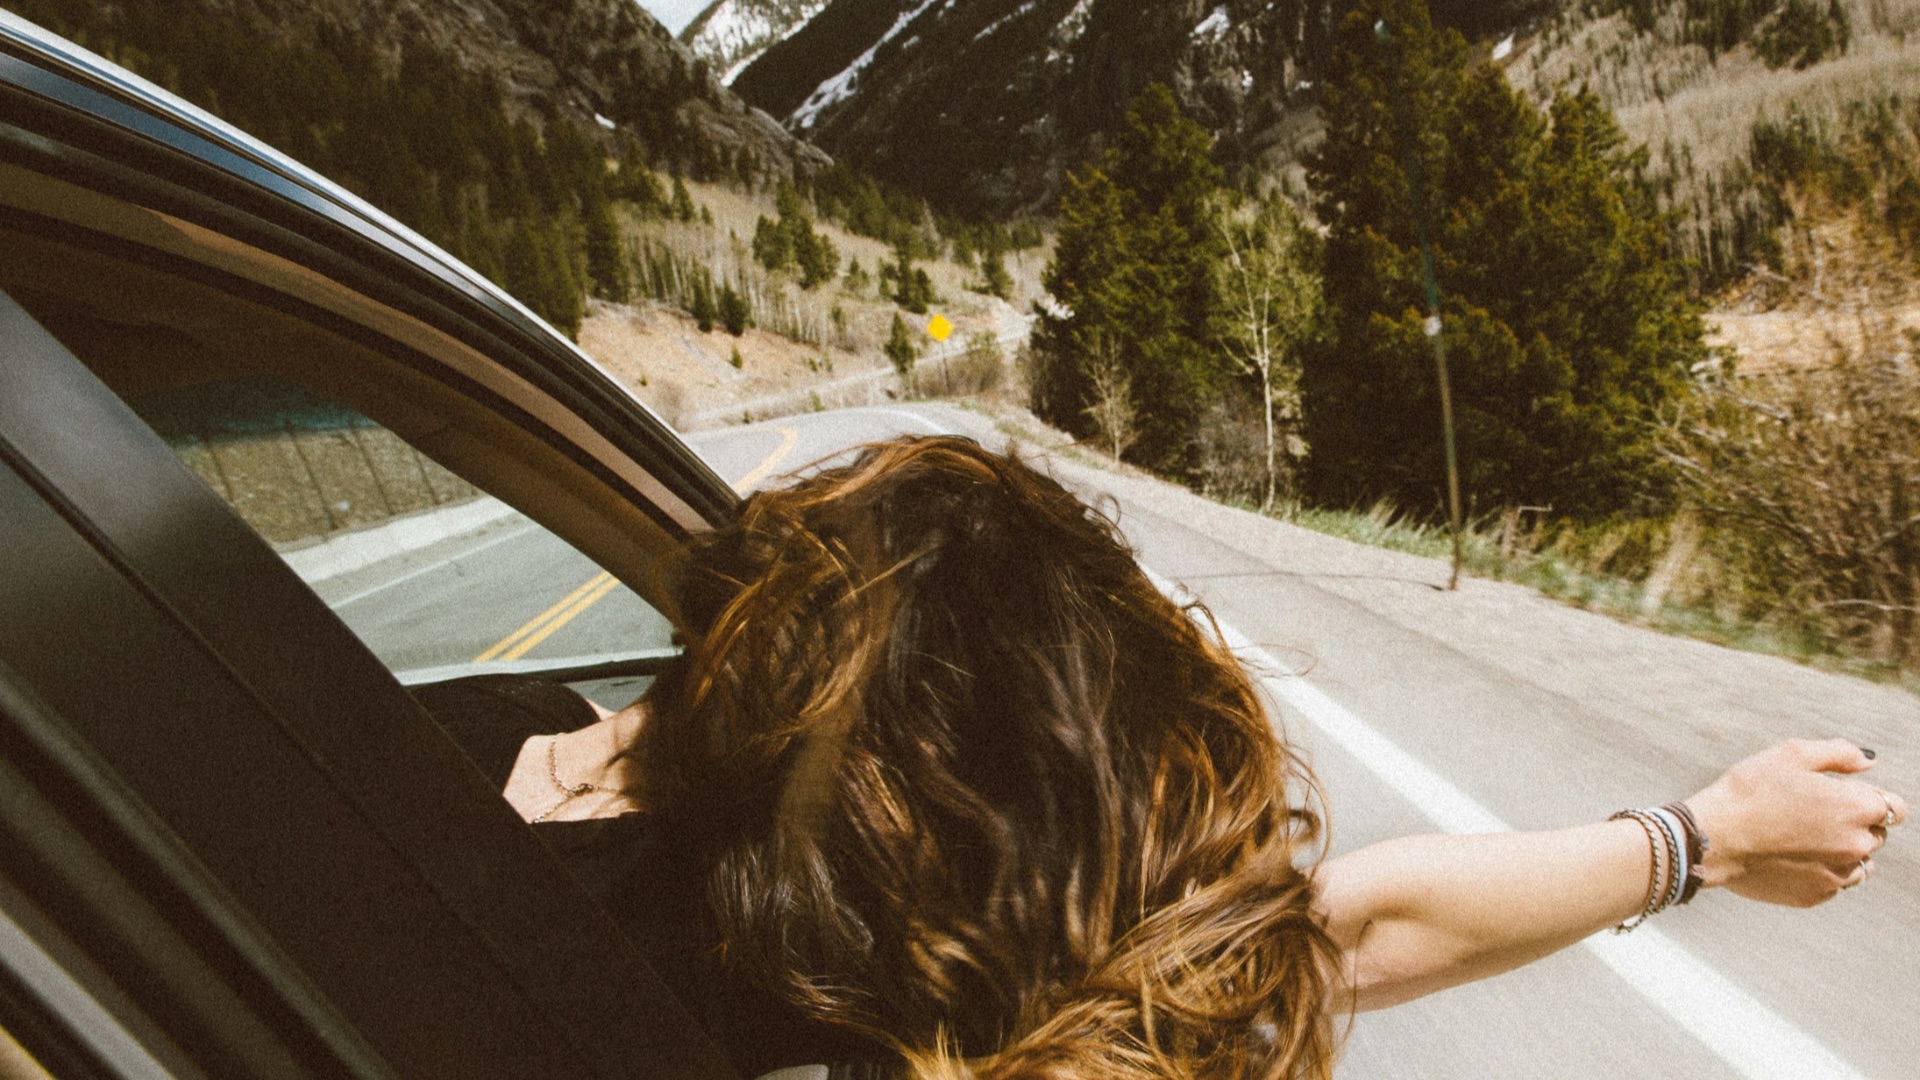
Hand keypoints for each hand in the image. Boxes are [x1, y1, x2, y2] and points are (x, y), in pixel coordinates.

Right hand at [1685, 739, 1906, 906]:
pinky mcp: (1816, 895)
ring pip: (1859, 863)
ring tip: (1802, 838)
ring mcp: (1838, 875)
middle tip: (1812, 814)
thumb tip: (1868, 763)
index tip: (1846, 796)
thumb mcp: (1791, 755)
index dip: (1871, 798)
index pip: (1896, 808)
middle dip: (1855, 823)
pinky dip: (1820, 870)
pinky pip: (1833, 883)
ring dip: (1842, 850)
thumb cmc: (1748, 791)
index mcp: (1857, 808)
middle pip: (1876, 835)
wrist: (1713, 838)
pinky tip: (1790, 856)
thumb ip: (1839, 754)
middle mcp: (1856, 845)